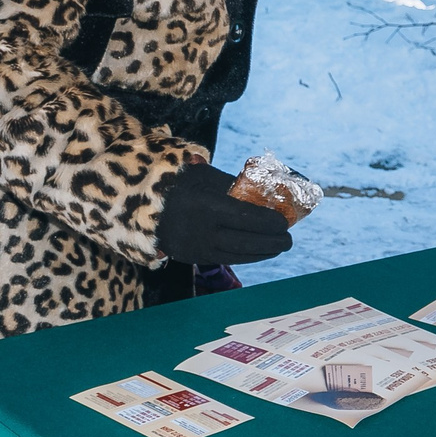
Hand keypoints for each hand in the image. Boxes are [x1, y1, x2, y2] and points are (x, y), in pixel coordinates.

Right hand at [154, 163, 293, 266]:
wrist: (146, 206)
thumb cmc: (181, 184)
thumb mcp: (206, 177)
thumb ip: (233, 187)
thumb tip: (265, 196)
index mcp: (205, 205)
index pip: (244, 217)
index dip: (268, 222)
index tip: (284, 221)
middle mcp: (201, 230)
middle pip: (245, 241)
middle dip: (272, 242)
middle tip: (289, 239)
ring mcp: (196, 247)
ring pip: (238, 255)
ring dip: (263, 252)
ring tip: (280, 246)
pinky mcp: (193, 258)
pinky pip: (226, 259)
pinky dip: (247, 256)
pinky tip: (261, 252)